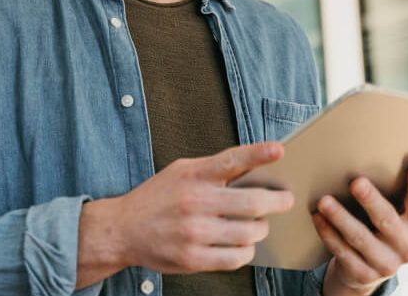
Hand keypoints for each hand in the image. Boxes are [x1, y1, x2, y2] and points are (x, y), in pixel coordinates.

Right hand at [117, 142, 294, 273]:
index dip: (258, 153)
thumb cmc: (157, 198)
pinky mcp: (193, 258)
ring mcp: (194, 232)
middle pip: (252, 202)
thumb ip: (213, 170)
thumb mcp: (180, 172)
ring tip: (257, 225)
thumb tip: (255, 170)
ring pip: (250, 233)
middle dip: (278, 202)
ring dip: (260, 229)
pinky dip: (246, 251)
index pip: (231, 161)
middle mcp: (194, 202)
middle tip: (285, 200)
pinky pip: (237, 257)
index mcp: (192, 175)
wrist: (123, 229)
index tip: (279, 149)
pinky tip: (242, 244)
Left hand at [314, 162, 407, 295]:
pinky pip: (343, 252)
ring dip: (340, 217)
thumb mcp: (390, 214)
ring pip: (360, 238)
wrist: (366, 269)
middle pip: (387, 220)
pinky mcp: (364, 275)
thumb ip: (388, 194)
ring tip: (324, 201)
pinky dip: (328, 233)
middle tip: (356, 182)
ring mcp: (387, 264)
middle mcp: (407, 247)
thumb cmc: (377, 227)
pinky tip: (318, 219)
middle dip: (371, 200)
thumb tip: (365, 156)